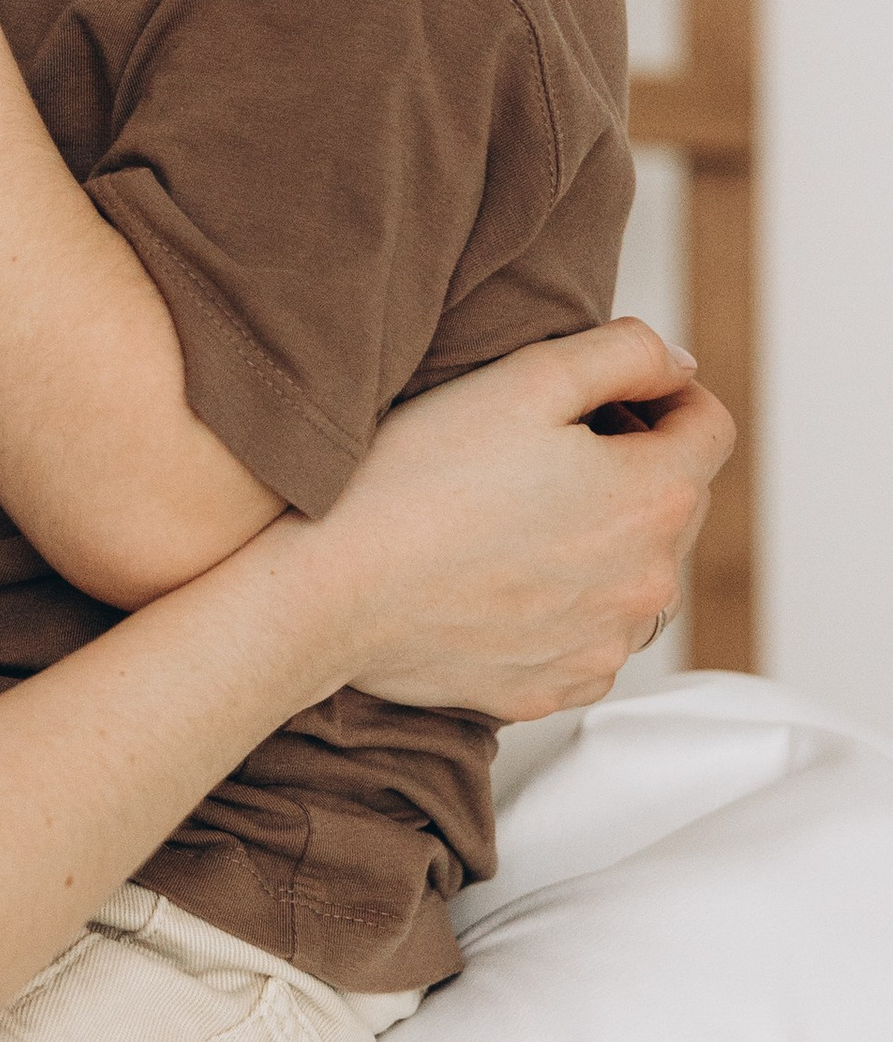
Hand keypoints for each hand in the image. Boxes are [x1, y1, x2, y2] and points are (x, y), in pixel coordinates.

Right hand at [293, 319, 729, 720]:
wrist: (332, 591)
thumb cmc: (416, 479)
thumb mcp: (524, 378)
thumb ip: (624, 354)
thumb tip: (678, 366)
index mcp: (652, 498)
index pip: (709, 427)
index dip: (660, 393)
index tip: (599, 394)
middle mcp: (650, 584)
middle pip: (673, 500)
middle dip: (626, 465)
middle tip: (536, 446)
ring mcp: (606, 646)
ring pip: (633, 570)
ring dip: (599, 537)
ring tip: (512, 515)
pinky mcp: (560, 686)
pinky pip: (589, 631)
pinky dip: (562, 601)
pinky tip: (495, 573)